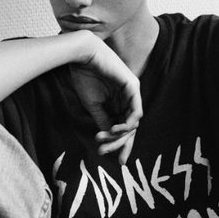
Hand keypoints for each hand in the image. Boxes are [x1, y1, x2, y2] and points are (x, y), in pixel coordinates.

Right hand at [71, 34, 142, 164]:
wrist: (81, 57)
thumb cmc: (84, 77)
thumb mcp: (93, 106)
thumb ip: (103, 121)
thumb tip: (109, 139)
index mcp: (118, 103)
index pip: (123, 128)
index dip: (120, 144)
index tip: (115, 160)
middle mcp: (128, 99)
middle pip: (131, 128)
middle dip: (123, 145)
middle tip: (114, 157)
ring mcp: (132, 93)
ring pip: (133, 123)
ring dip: (121, 136)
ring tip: (106, 139)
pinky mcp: (133, 87)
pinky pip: (136, 112)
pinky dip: (127, 124)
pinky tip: (115, 129)